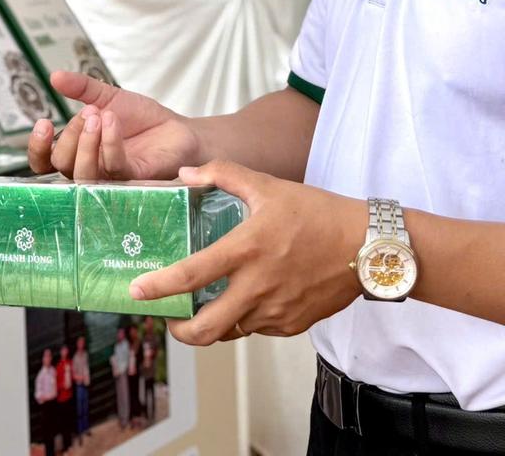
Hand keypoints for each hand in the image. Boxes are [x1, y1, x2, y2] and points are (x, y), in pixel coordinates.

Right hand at [27, 70, 203, 180]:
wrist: (178, 129)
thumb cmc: (141, 119)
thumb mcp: (108, 96)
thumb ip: (81, 88)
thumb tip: (54, 76)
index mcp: (77, 152)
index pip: (45, 161)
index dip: (38, 147)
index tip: (44, 122)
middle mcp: (90, 169)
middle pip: (61, 165)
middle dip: (69, 135)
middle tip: (88, 112)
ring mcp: (110, 178)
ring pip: (83, 174)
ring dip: (85, 143)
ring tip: (97, 115)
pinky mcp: (134, 179)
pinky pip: (114, 168)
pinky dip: (110, 142)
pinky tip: (113, 120)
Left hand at [127, 161, 368, 345]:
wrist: (367, 247)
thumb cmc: (317, 213)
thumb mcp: (268, 185)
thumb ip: (224, 174)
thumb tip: (186, 174)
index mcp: (247, 250)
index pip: (193, 274)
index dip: (161, 286)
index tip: (137, 291)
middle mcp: (258, 287)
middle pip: (206, 328)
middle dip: (180, 330)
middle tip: (170, 319)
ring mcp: (276, 311)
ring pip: (230, 332)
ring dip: (212, 325)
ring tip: (204, 308)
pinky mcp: (291, 325)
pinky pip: (256, 329)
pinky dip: (244, 320)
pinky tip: (245, 300)